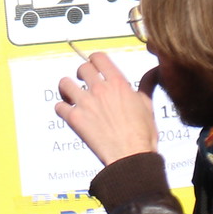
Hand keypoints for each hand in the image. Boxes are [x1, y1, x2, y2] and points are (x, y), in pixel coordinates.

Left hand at [57, 51, 160, 166]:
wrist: (131, 155)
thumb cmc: (142, 133)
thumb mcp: (147, 105)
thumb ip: (146, 85)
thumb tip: (154, 71)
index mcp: (118, 84)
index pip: (99, 58)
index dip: (94, 60)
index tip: (94, 66)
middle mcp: (100, 90)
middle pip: (81, 68)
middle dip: (82, 74)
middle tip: (84, 82)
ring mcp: (85, 103)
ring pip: (64, 84)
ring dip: (67, 89)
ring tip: (71, 95)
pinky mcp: (74, 118)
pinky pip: (58, 106)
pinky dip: (62, 109)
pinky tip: (69, 113)